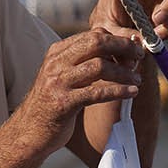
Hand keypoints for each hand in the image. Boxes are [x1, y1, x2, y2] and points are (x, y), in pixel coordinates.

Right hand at [15, 29, 144, 156]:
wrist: (28, 132)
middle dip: (123, 47)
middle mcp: (56, 63)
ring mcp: (58, 82)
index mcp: (56, 52)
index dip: (117, 39)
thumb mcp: (64, 77)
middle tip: (139, 56)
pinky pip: (98, 92)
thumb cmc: (52, 105)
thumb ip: (84, 62)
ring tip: (136, 79)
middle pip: (97, 43)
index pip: (92, 35)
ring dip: (124, 72)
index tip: (133, 47)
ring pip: (100, 66)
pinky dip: (119, 91)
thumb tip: (117, 48)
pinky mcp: (64, 103)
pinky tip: (132, 92)